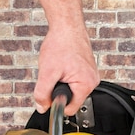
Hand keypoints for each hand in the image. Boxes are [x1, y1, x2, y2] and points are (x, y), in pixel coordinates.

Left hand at [32, 0, 99, 114]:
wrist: (67, 25)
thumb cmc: (61, 44)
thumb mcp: (47, 72)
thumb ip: (42, 94)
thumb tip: (42, 107)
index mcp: (86, 85)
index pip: (70, 109)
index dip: (56, 103)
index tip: (49, 94)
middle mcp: (93, 81)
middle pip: (71, 99)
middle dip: (59, 90)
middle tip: (55, 74)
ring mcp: (92, 75)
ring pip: (72, 89)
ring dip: (62, 81)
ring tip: (59, 66)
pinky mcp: (88, 69)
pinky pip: (75, 81)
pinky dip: (66, 75)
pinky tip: (63, 63)